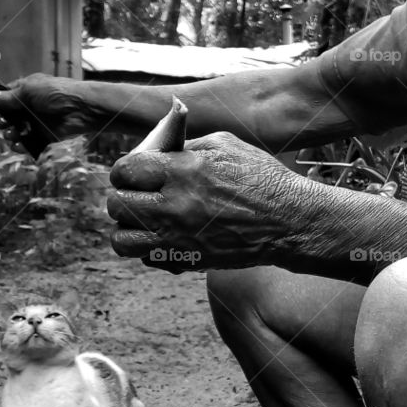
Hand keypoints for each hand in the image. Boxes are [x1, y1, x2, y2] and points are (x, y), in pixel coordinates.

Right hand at [0, 73, 100, 151]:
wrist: (81, 108)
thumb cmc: (56, 93)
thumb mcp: (30, 90)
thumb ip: (11, 96)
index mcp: (27, 91)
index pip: (5, 97)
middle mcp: (30, 106)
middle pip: (9, 116)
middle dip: (3, 120)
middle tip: (4, 122)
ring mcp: (37, 122)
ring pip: (17, 131)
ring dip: (11, 134)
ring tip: (13, 133)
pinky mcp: (45, 136)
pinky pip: (29, 143)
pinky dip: (22, 145)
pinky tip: (19, 146)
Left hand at [107, 132, 304, 271]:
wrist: (289, 221)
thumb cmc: (262, 179)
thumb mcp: (225, 145)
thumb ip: (186, 147)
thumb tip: (157, 151)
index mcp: (182, 171)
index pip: (125, 170)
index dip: (124, 170)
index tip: (132, 172)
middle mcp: (174, 206)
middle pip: (117, 205)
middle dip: (122, 196)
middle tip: (136, 194)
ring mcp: (178, 238)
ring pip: (121, 240)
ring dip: (127, 227)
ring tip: (142, 219)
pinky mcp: (187, 261)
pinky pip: (146, 258)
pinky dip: (149, 248)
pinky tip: (165, 235)